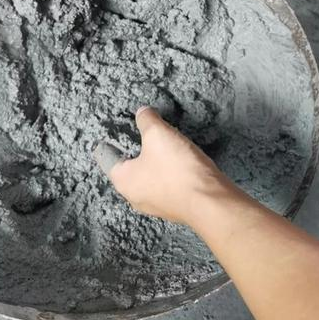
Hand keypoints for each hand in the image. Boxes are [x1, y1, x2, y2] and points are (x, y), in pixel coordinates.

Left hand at [94, 107, 222, 223]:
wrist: (211, 202)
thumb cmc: (177, 169)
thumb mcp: (158, 134)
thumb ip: (146, 119)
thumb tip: (142, 112)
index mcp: (122, 181)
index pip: (107, 157)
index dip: (112, 139)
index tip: (118, 127)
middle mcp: (134, 197)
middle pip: (129, 166)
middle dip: (136, 149)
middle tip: (145, 132)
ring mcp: (155, 205)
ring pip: (149, 176)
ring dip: (156, 161)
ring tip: (165, 145)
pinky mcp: (174, 207)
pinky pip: (166, 184)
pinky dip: (169, 172)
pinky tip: (180, 161)